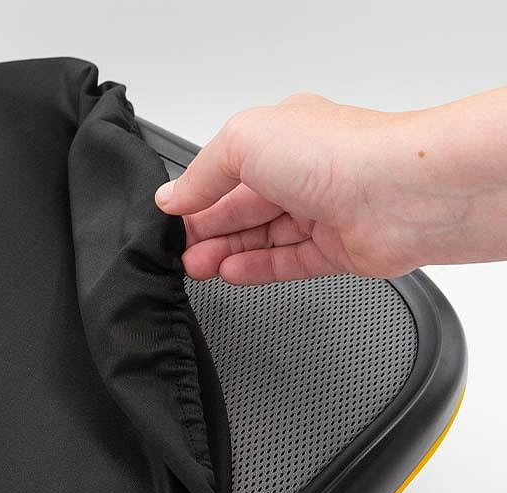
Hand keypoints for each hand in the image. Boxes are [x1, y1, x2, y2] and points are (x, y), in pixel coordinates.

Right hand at [154, 89, 506, 283]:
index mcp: (285, 136)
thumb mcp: (244, 142)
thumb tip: (172, 196)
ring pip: (262, 238)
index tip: (169, 222)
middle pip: (242, 209)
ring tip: (195, 267)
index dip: (196, 197)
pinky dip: (255, 269)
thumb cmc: (339, 154)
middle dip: (206, 231)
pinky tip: (230, 274)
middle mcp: (306, 173)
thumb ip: (202, 172)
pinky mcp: (337, 251)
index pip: (228, 171)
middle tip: (178, 252)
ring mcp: (323, 213)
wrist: (403, 195)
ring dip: (225, 253)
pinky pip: (287, 263)